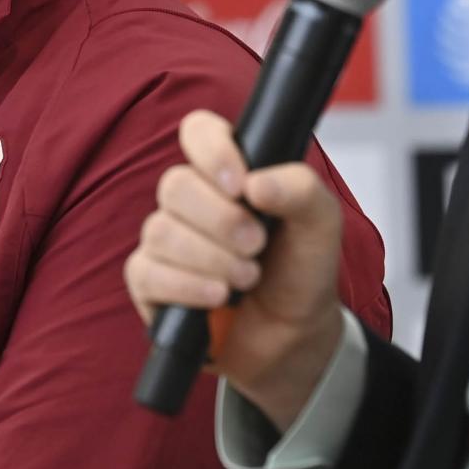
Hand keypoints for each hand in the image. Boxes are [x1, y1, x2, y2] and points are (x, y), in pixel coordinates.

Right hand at [124, 110, 345, 431]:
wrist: (293, 337)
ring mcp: (165, 241)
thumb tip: (255, 183)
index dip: (212, 150)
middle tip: (257, 245)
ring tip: (248, 279)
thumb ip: (301, 190)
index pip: (197, 131)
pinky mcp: (149, 283)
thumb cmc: (301, 271)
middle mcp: (190, 201)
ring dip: (212, 259)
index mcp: (226, 172)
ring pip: (161, 231)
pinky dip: (187, 287)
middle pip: (175, 185)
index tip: (240, 184)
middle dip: (222, 220)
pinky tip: (217, 298)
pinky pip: (147, 273)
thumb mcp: (321, 225)